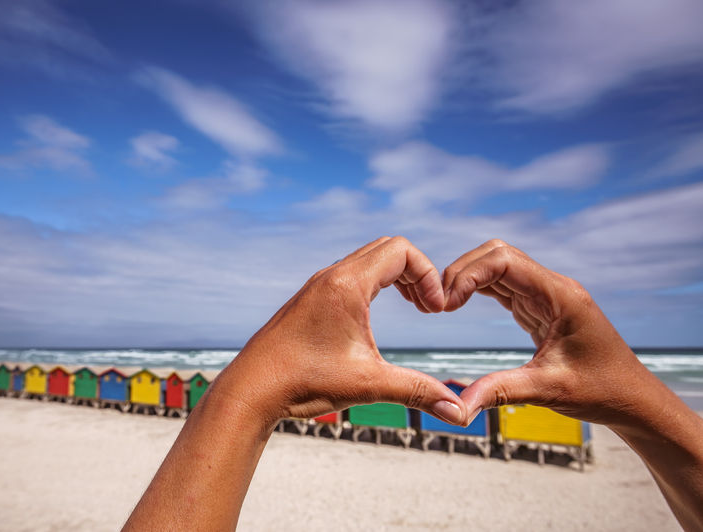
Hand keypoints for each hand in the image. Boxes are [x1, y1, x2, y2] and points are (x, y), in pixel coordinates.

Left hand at [215, 236, 465, 425]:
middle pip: (387, 249)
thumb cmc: (303, 381)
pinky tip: (375, 318)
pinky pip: (350, 275)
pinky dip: (374, 285)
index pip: (401, 250)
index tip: (435, 311)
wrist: (252, 388)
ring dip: (395, 277)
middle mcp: (331, 276)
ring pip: (367, 261)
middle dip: (416, 272)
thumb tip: (460, 413)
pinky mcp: (309, 299)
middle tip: (428, 307)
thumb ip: (418, 392)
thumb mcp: (368, 384)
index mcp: (347, 284)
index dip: (428, 275)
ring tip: (413, 308)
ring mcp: (317, 286)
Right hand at [440, 239, 651, 426]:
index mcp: (560, 295)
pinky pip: (504, 286)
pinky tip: (459, 305)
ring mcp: (547, 295)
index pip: (504, 261)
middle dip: (462, 271)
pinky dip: (479, 290)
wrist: (632, 399)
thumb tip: (458, 406)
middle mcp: (554, 287)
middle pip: (497, 255)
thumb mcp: (548, 390)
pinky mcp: (541, 308)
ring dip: (468, 279)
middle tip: (438, 303)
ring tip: (443, 304)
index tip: (445, 305)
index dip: (468, 275)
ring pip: (498, 267)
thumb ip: (500, 392)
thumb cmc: (602, 391)